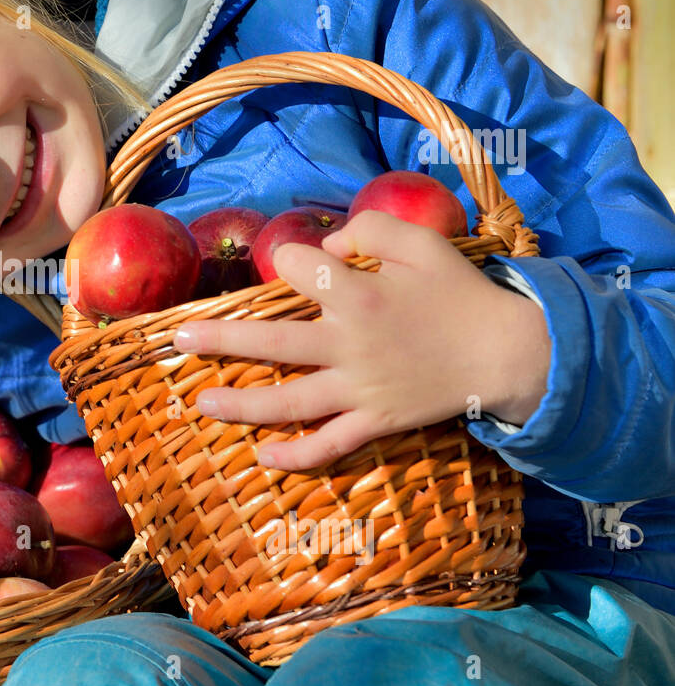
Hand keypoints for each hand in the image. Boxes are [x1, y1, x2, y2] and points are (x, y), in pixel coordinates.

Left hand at [172, 210, 549, 470]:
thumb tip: (325, 243)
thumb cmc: (459, 293)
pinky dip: (297, 455)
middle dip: (220, 339)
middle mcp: (350, 344)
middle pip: (271, 342)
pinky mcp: (376, 421)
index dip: (287, 260)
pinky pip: (331, 444)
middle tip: (179, 339)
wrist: (507, 352)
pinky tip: (263, 456)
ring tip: (200, 402)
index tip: (291, 262)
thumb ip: (370, 229)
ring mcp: (360, 389)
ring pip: (290, 402)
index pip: (298, 270)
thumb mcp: (422, 242)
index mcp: (360, 295)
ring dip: (241, 404)